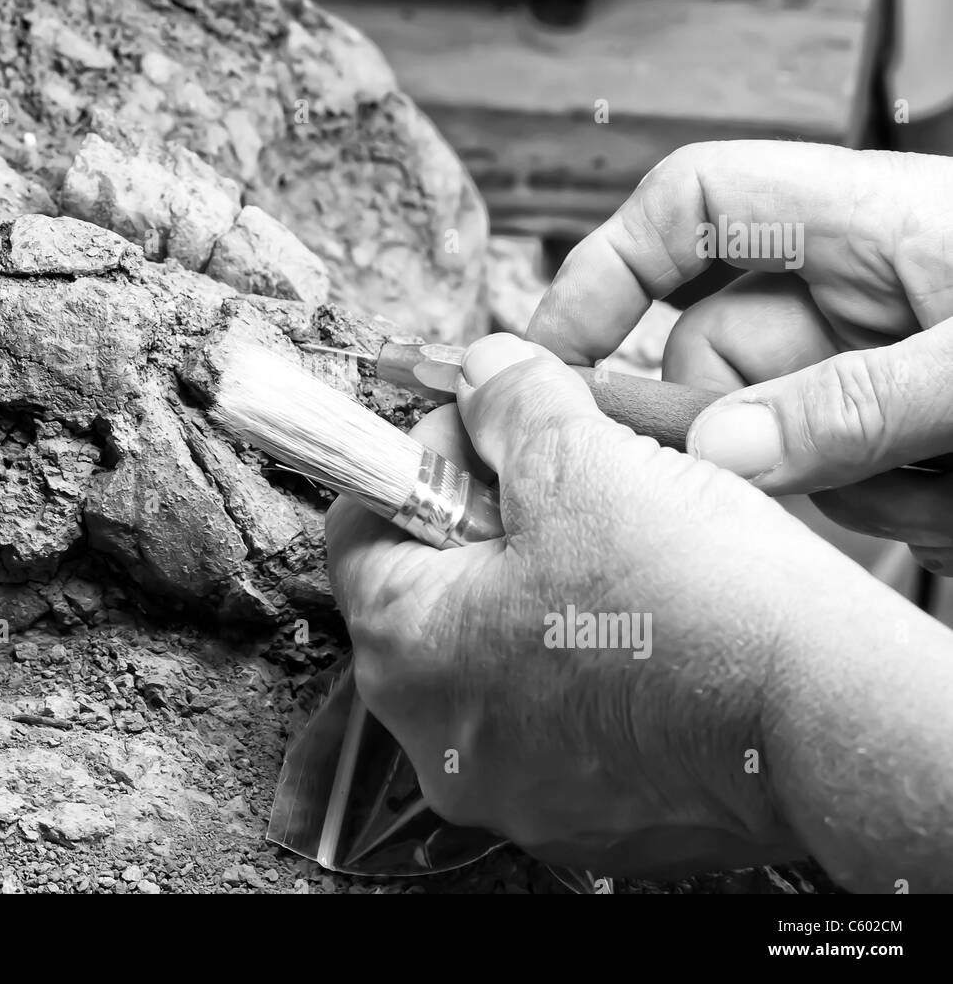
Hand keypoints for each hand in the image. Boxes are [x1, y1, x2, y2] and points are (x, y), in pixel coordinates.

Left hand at [327, 333, 854, 877]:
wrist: (826, 722)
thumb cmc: (696, 602)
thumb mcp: (581, 462)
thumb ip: (507, 405)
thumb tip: (482, 374)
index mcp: (404, 648)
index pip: (361, 525)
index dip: (423, 456)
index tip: (483, 431)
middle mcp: (435, 736)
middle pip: (428, 590)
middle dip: (485, 520)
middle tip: (558, 482)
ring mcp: (508, 786)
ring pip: (494, 652)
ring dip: (537, 589)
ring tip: (613, 550)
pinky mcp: (579, 813)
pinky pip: (553, 714)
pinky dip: (580, 663)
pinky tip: (641, 627)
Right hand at [526, 141, 952, 573]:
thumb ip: (852, 404)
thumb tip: (722, 452)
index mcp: (864, 216)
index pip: (687, 205)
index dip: (605, 268)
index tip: (555, 355)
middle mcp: (856, 280)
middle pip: (714, 344)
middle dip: (733, 428)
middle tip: (766, 485)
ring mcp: (877, 351)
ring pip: (771, 427)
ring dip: (834, 480)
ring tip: (943, 486)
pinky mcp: (899, 416)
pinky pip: (838, 471)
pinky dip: (886, 504)